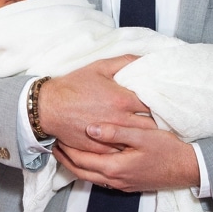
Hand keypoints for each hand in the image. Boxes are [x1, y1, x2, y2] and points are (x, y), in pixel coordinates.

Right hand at [39, 56, 155, 152]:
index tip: (163, 103)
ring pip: (138, 141)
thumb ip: (125, 61)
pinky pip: (122, 151)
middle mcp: (120, 120)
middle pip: (150, 126)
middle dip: (157, 122)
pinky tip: (131, 144)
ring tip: (149, 134)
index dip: (161, 104)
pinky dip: (128, 147)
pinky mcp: (100, 149)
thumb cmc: (74, 86)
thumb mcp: (99, 67)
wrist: (49, 107)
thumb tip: (145, 59)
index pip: (154, 104)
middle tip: (160, 120)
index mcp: (122, 99)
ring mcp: (110, 136)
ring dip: (144, 137)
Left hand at [54, 122, 200, 192]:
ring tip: (67, 151)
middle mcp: (114, 180)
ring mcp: (120, 184)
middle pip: (80, 172)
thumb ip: (116, 132)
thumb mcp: (142, 136)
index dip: (66, 149)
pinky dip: (89, 169)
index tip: (57, 136)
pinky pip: (100, 178)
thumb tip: (90, 129)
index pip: (80, 160)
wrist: (187, 169)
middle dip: (65, 159)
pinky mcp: (127, 184)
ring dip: (75, 165)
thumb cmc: (167, 150)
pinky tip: (90, 158)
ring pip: (89, 177)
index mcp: (114, 167)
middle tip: (54, 145)